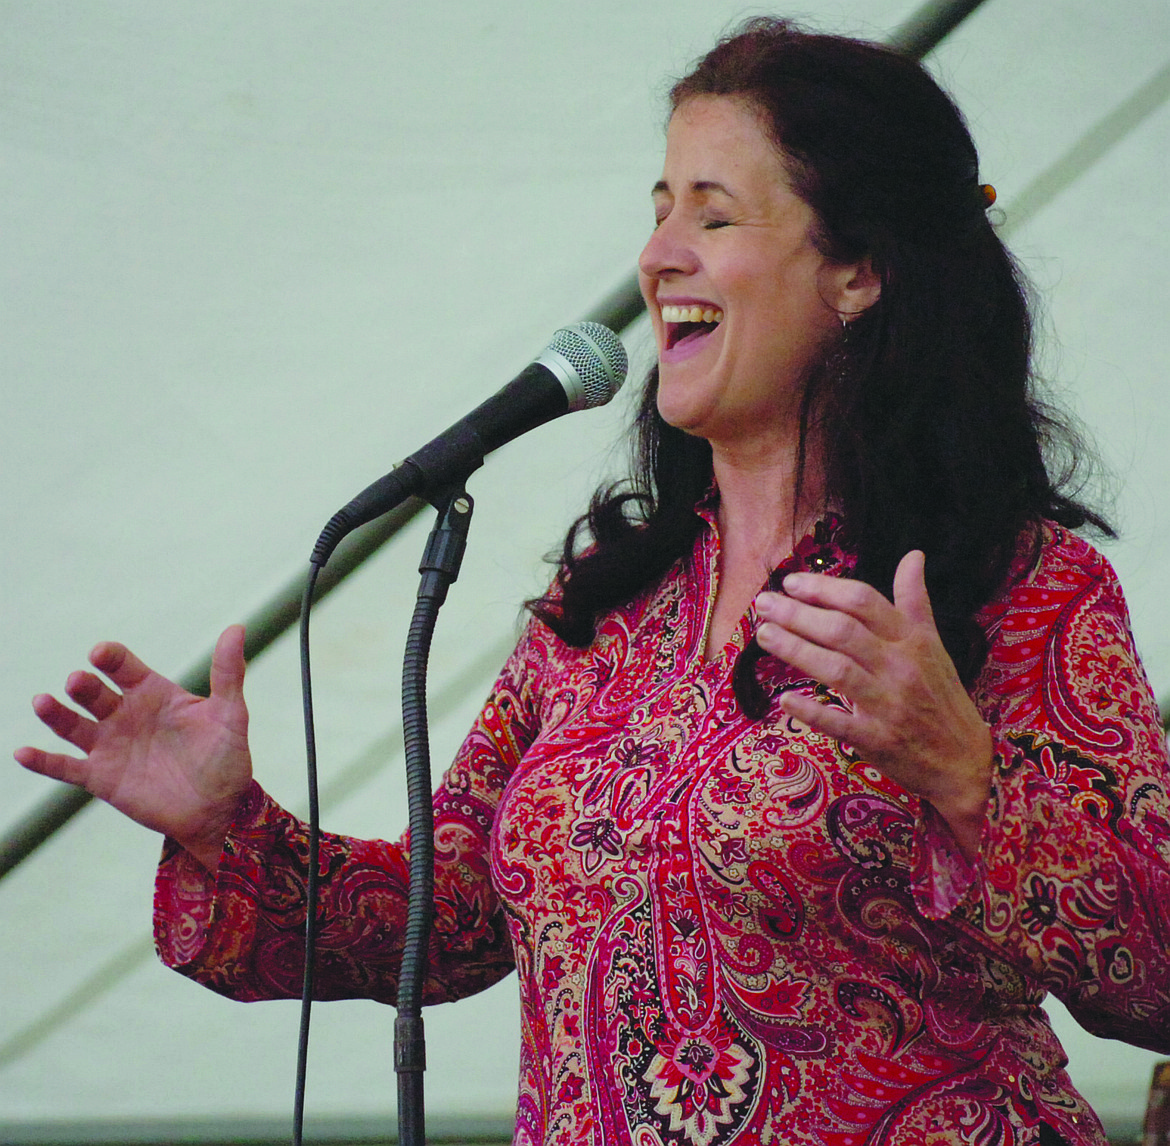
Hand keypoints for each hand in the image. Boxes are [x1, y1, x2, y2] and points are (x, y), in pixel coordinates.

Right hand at [14, 625, 252, 871]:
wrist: (220, 809)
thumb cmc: (226, 757)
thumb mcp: (230, 714)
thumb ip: (228, 673)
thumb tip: (236, 629)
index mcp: (153, 693)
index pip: (123, 666)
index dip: (110, 657)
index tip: (102, 653)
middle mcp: (126, 714)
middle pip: (94, 693)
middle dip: (84, 686)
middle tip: (78, 682)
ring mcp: (110, 746)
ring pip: (72, 725)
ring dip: (55, 714)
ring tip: (42, 702)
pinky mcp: (101, 778)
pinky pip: (65, 767)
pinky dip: (43, 761)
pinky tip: (23, 753)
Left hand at [755, 551, 991, 858]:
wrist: (965, 761)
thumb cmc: (941, 697)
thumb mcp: (934, 645)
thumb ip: (915, 601)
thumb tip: (914, 555)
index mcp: (912, 640)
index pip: (863, 601)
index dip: (824, 588)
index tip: (790, 581)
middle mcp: (901, 668)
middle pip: (842, 631)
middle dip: (798, 614)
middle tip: (764, 604)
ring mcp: (890, 705)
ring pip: (837, 670)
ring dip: (796, 650)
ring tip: (764, 635)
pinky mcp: (878, 741)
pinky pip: (840, 723)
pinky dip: (811, 711)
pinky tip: (784, 699)